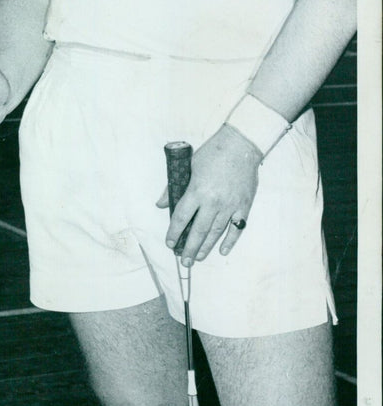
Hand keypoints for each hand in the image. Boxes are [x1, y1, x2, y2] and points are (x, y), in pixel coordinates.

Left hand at [156, 124, 261, 265]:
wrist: (240, 145)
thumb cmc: (212, 153)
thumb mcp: (188, 166)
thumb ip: (174, 186)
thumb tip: (162, 204)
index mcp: (197, 191)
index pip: (182, 217)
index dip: (174, 232)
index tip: (170, 243)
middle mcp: (213, 202)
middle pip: (198, 231)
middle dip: (190, 248)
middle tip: (184, 260)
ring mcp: (230, 205)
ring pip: (216, 232)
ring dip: (206, 247)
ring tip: (198, 258)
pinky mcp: (244, 206)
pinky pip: (236, 228)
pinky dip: (230, 241)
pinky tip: (222, 250)